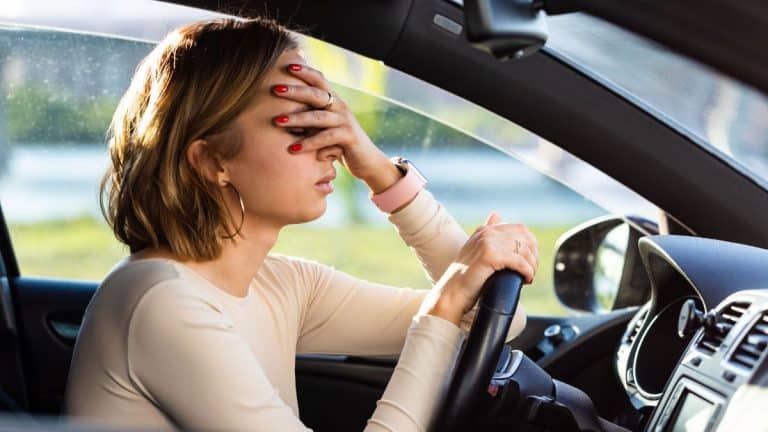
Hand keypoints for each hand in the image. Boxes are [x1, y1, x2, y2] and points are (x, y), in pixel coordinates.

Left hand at [271, 63, 399, 192]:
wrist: (367, 161)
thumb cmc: (339, 144)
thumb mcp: (323, 128)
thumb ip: (309, 120)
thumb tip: (280, 116)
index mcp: (334, 101)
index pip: (320, 80)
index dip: (305, 71)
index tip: (287, 66)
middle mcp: (340, 107)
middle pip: (316, 94)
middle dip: (295, 91)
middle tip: (275, 89)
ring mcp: (345, 121)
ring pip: (318, 117)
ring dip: (296, 118)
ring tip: (277, 121)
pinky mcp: (349, 136)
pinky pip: (326, 137)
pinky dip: (309, 143)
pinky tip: (293, 149)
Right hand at [427, 212, 538, 324]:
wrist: (452, 294)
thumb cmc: (467, 279)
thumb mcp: (477, 251)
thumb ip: (487, 234)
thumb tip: (496, 215)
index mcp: (485, 230)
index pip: (520, 229)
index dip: (531, 245)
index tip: (531, 262)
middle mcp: (486, 233)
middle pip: (525, 238)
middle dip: (534, 255)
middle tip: (531, 271)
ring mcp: (487, 242)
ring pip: (524, 250)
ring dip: (532, 265)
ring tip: (528, 277)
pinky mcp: (489, 256)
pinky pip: (519, 261)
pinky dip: (527, 271)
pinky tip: (526, 279)